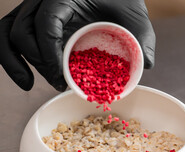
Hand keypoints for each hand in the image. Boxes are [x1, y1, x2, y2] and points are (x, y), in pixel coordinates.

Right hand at [0, 0, 154, 90]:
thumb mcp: (137, 17)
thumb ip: (144, 38)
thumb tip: (145, 64)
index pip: (46, 22)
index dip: (49, 53)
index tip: (61, 77)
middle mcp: (45, 0)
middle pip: (22, 30)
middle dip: (38, 62)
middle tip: (58, 84)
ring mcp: (36, 8)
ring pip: (9, 32)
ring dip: (15, 61)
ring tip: (29, 85)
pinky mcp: (34, 19)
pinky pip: (10, 35)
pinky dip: (12, 57)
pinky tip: (25, 79)